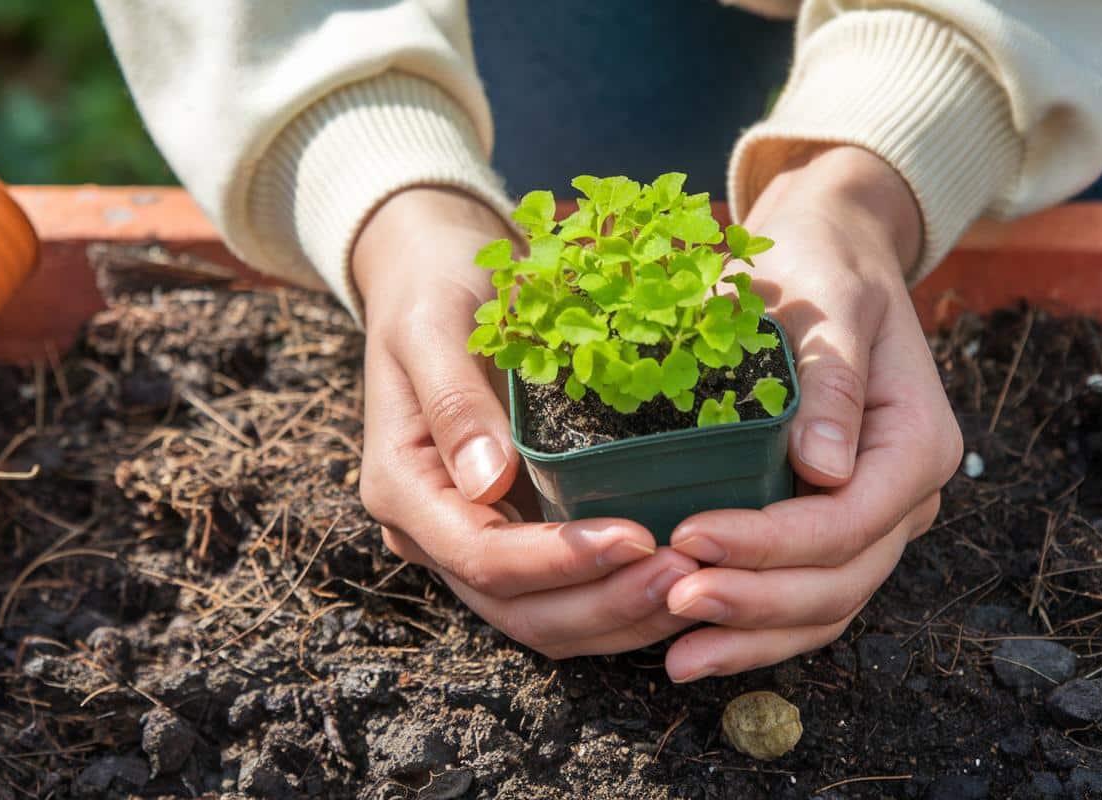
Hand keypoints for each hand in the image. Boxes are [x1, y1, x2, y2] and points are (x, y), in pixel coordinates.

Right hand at [354, 187, 696, 657]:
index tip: (636, 538)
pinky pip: (569, 591)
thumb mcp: (431, 327)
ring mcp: (477, 539)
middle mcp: (435, 532)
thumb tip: (488, 484)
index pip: (482, 557)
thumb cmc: (433, 289)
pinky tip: (680, 573)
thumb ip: (453, 403)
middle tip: (686, 574)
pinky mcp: (518, 530)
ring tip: (697, 582)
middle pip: (520, 609)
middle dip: (604, 604)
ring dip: (622, 615)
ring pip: (548, 617)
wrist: (435, 274)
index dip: (560, 561)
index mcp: (404, 490)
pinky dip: (622, 595)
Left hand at [663, 146, 963, 680]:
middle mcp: (903, 493)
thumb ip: (832, 377)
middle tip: (673, 600)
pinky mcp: (831, 527)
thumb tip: (825, 468)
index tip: (691, 537)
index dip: (771, 542)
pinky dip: (755, 628)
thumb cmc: (823, 268)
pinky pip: (805, 596)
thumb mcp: (830, 298)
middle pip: (841, 579)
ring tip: (677, 653)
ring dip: (753, 636)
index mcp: (914, 442)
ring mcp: (872, 517)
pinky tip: (693, 644)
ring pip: (826, 605)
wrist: (828, 258)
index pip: (848, 519)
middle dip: (757, 602)